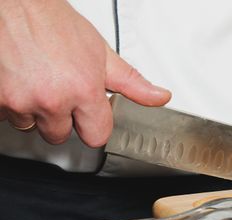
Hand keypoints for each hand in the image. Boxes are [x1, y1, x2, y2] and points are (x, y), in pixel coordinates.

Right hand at [0, 0, 170, 146]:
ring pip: (32, 127)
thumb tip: (159, 97)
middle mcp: (53, 100)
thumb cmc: (52, 23)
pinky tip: (21, 82)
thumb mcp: (101, 53)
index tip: (90, 115)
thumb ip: (132, 82)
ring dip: (35, 112)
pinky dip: (12, 104)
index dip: (94, 124)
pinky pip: (7, 117)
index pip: (97, 136)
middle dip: (62, 119)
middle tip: (60, 91)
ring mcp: (22, 102)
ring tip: (38, 82)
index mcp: (84, 91)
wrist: (12, 4)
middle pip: (61, 136)